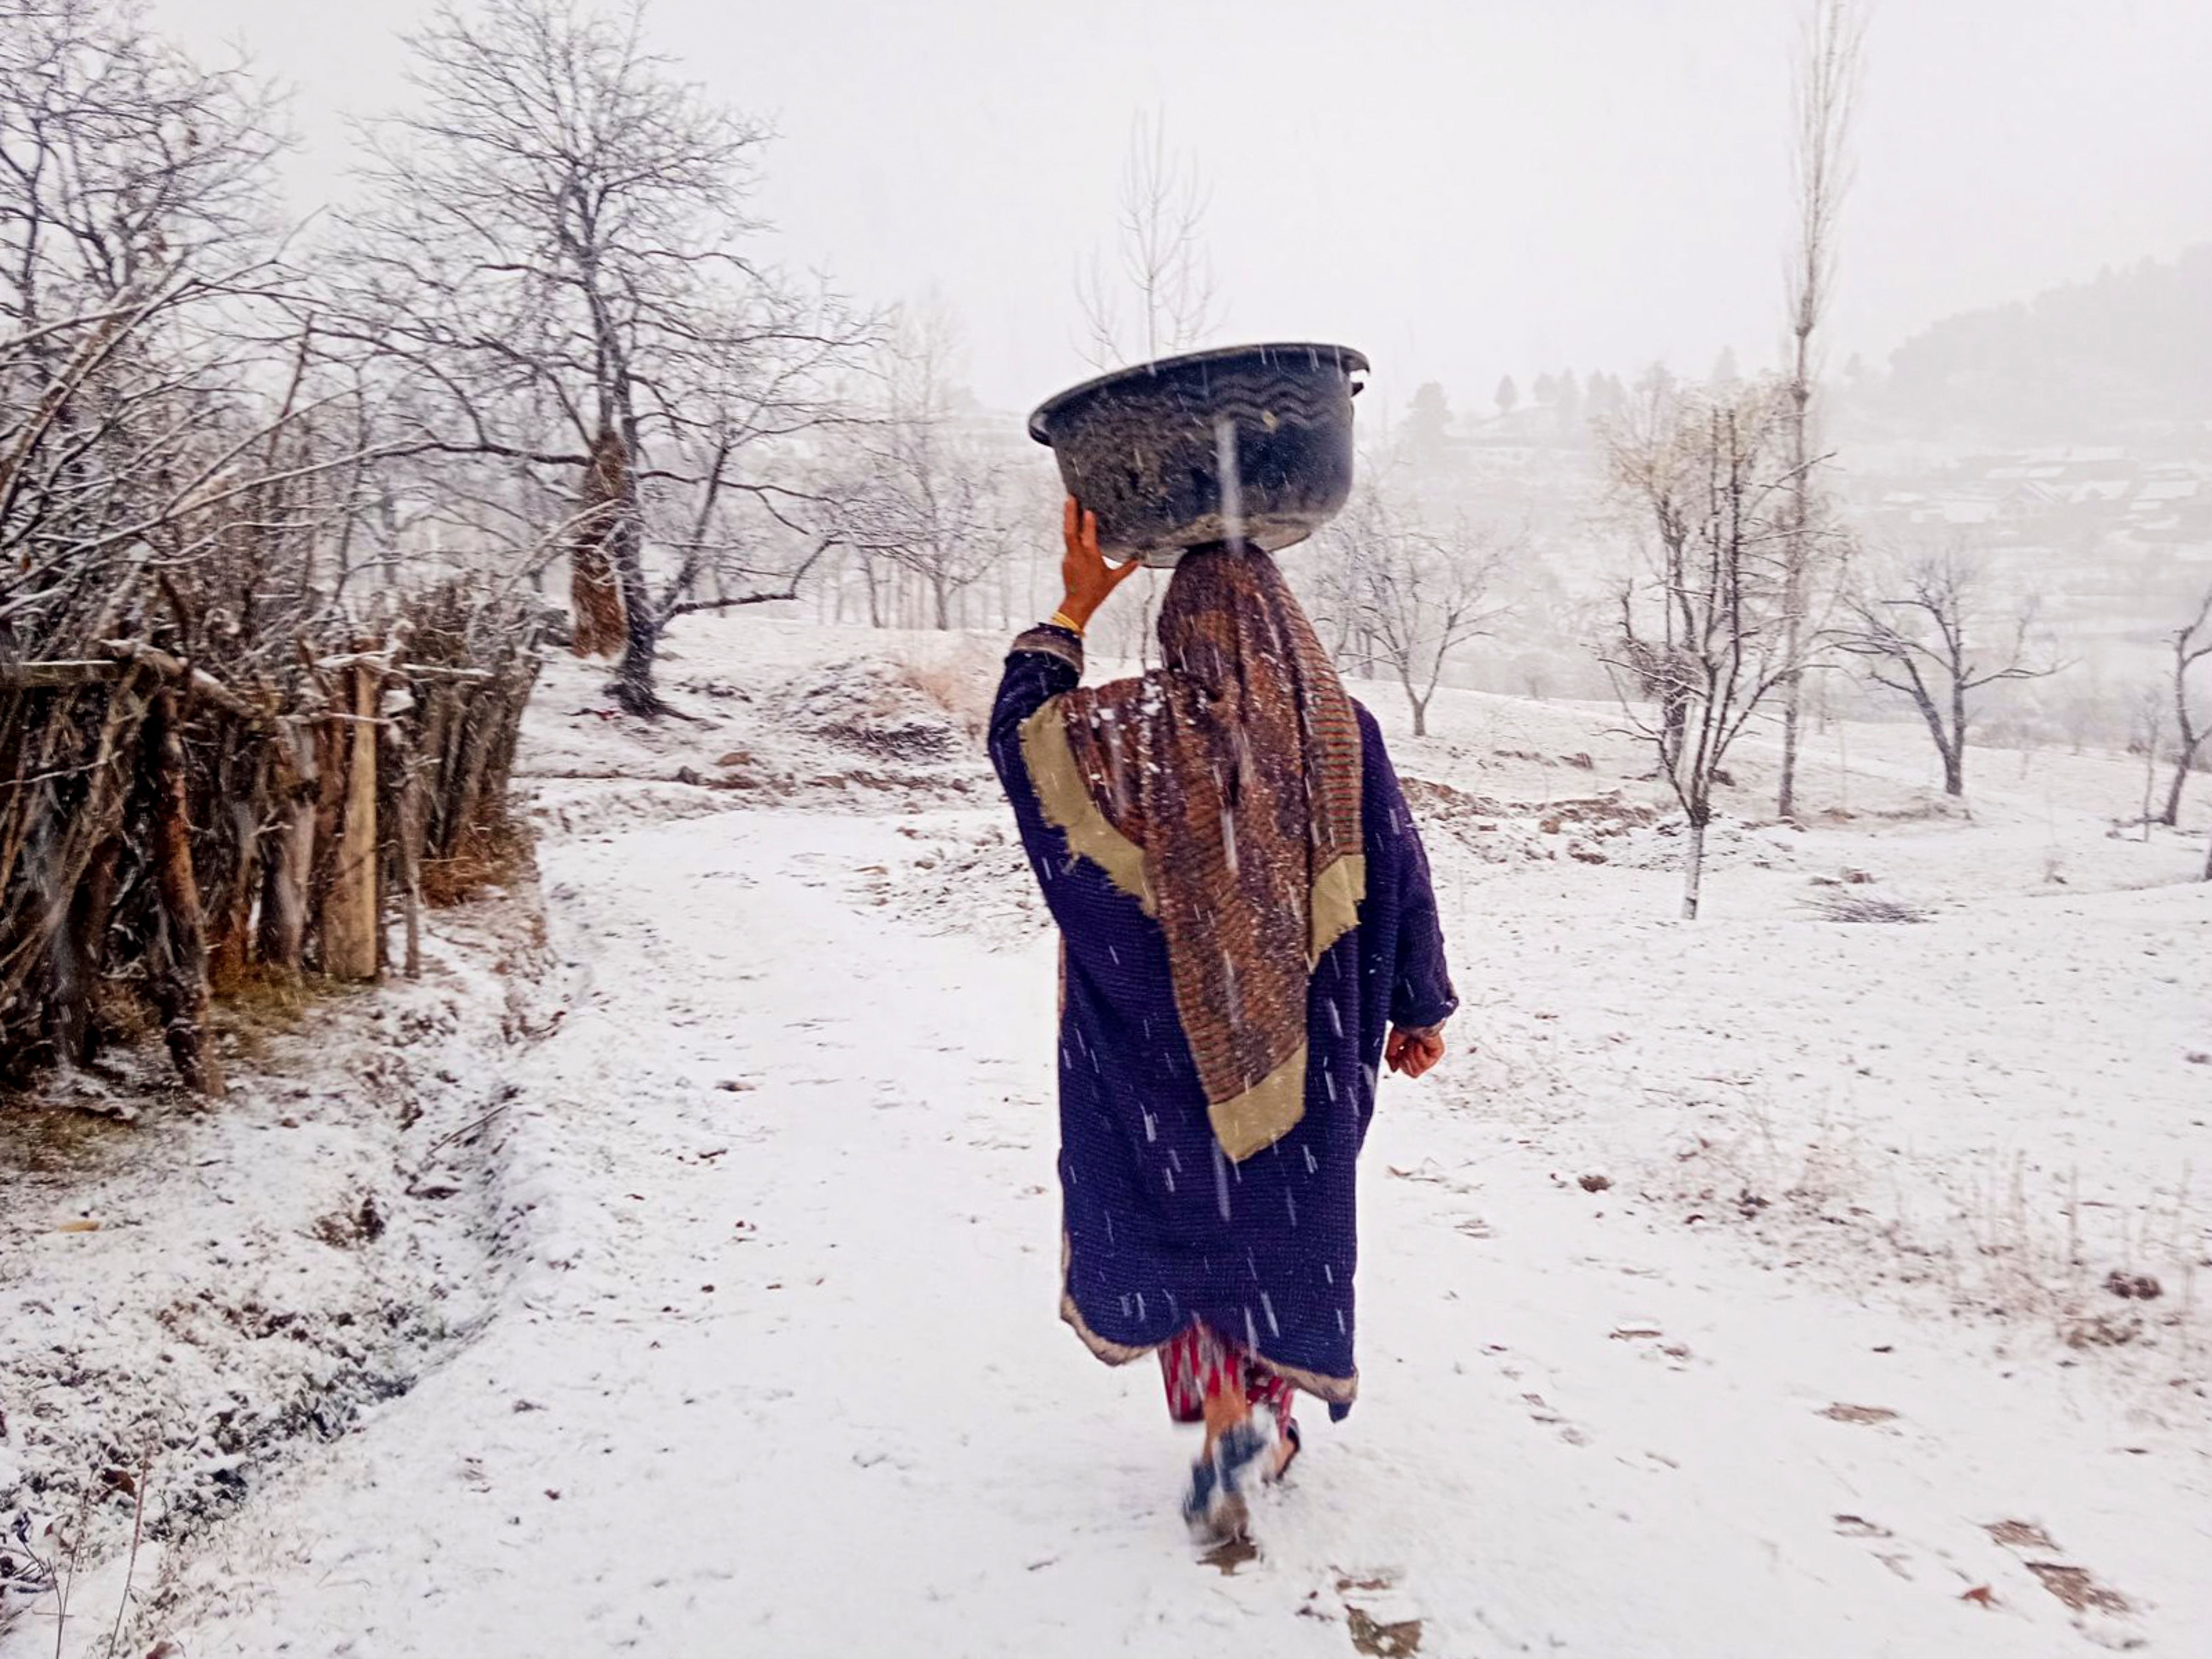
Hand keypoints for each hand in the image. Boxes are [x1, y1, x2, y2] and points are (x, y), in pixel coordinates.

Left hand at [1056, 496, 1140, 629]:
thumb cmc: (1096, 592)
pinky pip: (1068, 542)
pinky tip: (1072, 523)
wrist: (1077, 604)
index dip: (1087, 523)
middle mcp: (1077, 555)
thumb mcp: (1113, 580)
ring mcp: (1069, 557)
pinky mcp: (1066, 560)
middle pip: (1070, 531)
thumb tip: (1140, 559)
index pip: (1087, 536)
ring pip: (1067, 535)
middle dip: (1070, 513)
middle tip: (1070, 497)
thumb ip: (1127, 568)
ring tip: (1069, 503)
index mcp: (1091, 557)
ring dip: (1068, 519)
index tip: (1088, 509)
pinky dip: (1070, 532)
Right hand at [1386, 1025, 1445, 1079]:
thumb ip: (1391, 1059)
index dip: (1401, 1063)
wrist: (1411, 1019)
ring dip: (1411, 1055)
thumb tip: (1394, 1070)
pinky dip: (1418, 1053)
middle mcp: (1423, 1056)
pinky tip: (1419, 1043)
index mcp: (1413, 1054)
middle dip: (1406, 1060)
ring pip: (1418, 1071)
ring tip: (1412, 1043)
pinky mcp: (1437, 1053)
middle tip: (1405, 1047)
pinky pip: (1425, 1064)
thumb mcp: (1392, 1044)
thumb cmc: (1403, 1027)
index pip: (1407, 1071)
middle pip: (1413, 1074)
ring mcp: (1431, 1055)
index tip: (1399, 1051)